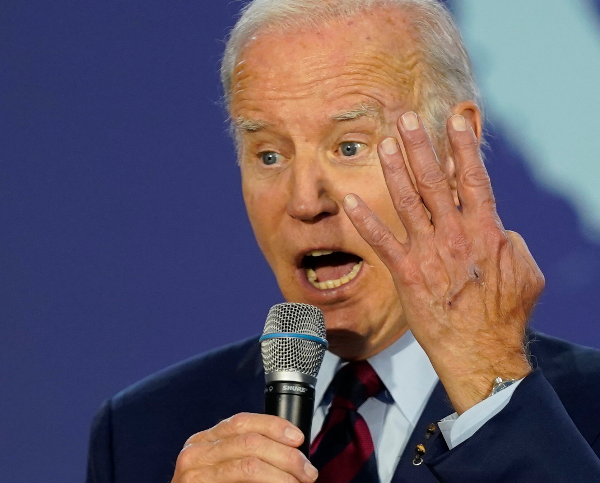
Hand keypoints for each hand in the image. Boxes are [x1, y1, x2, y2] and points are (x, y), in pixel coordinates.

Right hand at [171, 413, 317, 482]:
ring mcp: (194, 474)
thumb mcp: (224, 466)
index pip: (243, 422)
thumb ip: (247, 454)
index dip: (274, 426)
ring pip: (248, 465)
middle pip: (250, 442)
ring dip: (281, 474)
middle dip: (286, 455)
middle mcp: (196, 452)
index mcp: (206, 440)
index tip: (298, 437)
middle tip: (307, 471)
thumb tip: (290, 451)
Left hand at [343, 111, 544, 413]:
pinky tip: (348, 199)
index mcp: (486, 231)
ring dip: (394, 169)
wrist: (480, 351)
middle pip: (435, 181)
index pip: (473, 180)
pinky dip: (364, 219)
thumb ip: (509, 243)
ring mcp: (428, 253)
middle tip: (406, 118)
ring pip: (408, 202)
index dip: (463, 148)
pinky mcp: (406, 273)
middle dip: (420, 146)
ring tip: (384, 143)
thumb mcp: (525, 272)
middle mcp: (455, 235)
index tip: (454, 122)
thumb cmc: (504, 315)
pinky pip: (381, 241)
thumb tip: (497, 226)